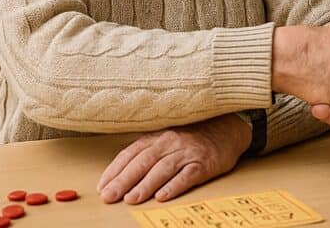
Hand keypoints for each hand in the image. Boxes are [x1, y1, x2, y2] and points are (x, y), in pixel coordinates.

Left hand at [97, 114, 250, 203]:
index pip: (131, 153)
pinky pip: (187, 175)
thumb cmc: (192, 137)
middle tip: (110, 196)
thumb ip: (146, 151)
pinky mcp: (203, 163)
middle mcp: (170, 142)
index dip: (115, 170)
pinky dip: (174, 186)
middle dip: (124, 180)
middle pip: (143, 162)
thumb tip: (119, 172)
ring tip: (132, 199)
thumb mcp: (166, 138)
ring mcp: (187, 152)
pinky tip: (163, 196)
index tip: (102, 187)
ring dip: (145, 185)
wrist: (226, 129)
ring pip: (162, 169)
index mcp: (157, 136)